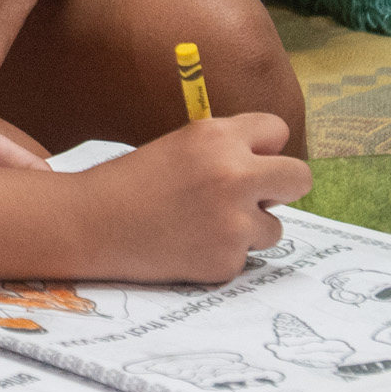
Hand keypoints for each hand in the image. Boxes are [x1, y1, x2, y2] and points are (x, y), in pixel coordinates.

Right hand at [71, 113, 309, 283]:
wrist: (91, 224)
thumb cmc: (132, 181)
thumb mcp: (181, 145)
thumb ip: (228, 149)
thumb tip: (272, 165)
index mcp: (219, 137)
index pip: (278, 131)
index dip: (263, 147)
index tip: (249, 158)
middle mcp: (234, 175)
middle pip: (299, 178)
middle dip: (282, 187)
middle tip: (256, 196)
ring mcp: (233, 222)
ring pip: (274, 226)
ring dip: (249, 227)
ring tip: (202, 224)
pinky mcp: (226, 260)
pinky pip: (245, 256)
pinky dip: (221, 253)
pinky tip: (187, 246)